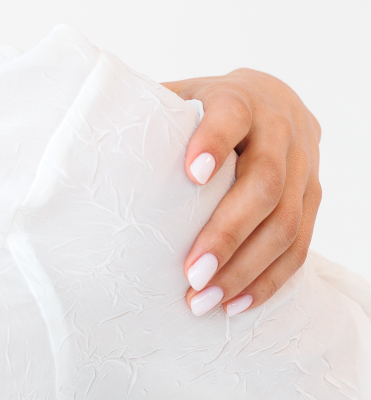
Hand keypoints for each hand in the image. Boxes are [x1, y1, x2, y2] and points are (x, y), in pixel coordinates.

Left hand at [161, 69, 321, 316]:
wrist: (277, 100)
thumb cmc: (208, 105)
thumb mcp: (181, 95)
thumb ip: (148, 111)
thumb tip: (86, 132)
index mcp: (240, 98)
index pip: (231, 116)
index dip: (213, 141)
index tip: (191, 174)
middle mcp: (279, 131)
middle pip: (265, 183)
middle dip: (228, 231)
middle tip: (191, 272)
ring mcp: (304, 168)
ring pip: (287, 223)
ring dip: (246, 268)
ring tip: (205, 300)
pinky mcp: (314, 199)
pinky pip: (300, 247)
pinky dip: (269, 280)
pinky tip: (236, 304)